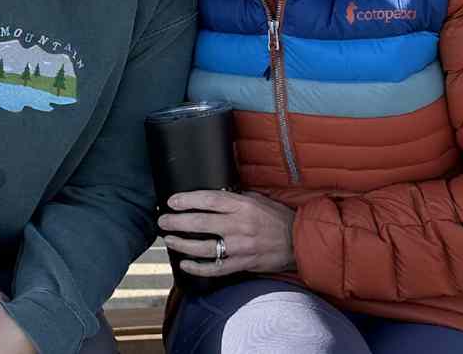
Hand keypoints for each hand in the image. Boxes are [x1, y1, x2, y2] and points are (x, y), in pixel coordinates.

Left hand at [158, 189, 295, 277]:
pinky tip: (184, 264)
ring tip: (169, 239)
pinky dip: (198, 268)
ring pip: (204, 247)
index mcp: (242, 205)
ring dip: (182, 244)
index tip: (171, 201)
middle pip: (200, 223)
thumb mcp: (257, 199)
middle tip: (162, 220)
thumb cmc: (277, 217)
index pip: (209, 200)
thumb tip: (213, 195)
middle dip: (177, 222)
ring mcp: (240, 247)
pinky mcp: (243, 264)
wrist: (299, 241)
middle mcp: (238, 225)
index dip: (187, 200)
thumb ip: (235, 197)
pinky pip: (216, 268)